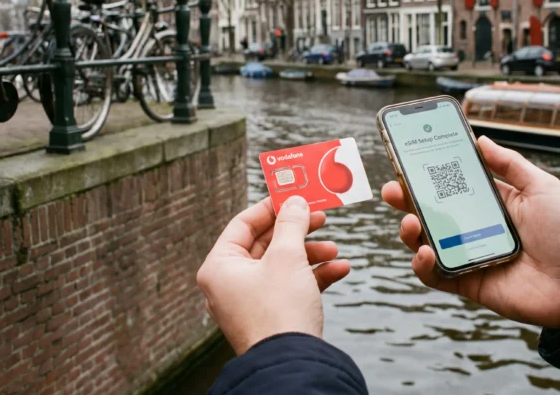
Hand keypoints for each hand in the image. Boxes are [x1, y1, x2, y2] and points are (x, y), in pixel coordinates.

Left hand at [197, 196, 351, 354]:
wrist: (293, 363)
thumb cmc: (279, 309)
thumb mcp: (287, 256)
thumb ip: (292, 223)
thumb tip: (295, 201)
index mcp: (220, 266)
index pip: (243, 223)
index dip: (271, 207)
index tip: (296, 196)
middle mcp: (229, 284)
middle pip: (265, 244)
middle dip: (298, 232)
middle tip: (320, 217)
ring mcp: (250, 302)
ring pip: (282, 265)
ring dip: (311, 254)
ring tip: (334, 249)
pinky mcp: (270, 316)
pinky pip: (291, 287)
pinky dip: (314, 276)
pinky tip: (340, 269)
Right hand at [383, 137, 559, 328]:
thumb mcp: (542, 187)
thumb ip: (510, 164)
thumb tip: (480, 139)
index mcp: (489, 203)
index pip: (450, 185)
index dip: (428, 173)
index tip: (408, 160)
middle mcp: (474, 227)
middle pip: (430, 212)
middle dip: (406, 200)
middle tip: (392, 190)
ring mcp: (468, 255)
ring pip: (425, 242)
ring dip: (410, 231)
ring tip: (410, 222)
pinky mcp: (467, 283)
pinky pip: (436, 276)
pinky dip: (423, 265)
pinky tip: (425, 253)